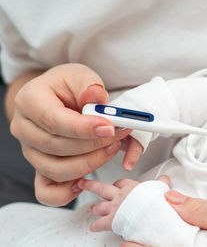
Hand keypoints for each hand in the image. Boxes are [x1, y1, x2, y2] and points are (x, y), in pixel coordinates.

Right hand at [9, 64, 132, 205]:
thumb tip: (94, 96)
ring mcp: (31, 151)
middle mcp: (24, 128)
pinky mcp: (40, 168)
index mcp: (29, 101)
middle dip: (94, 144)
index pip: (54, 120)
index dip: (83, 128)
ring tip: (113, 147)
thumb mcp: (80, 76)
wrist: (57, 97)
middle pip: (57, 147)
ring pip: (57, 170)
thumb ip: (89, 85)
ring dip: (91, 163)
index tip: (109, 128)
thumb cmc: (68, 86)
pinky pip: (47, 192)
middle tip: (120, 133)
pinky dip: (67, 193)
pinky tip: (87, 180)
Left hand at [79, 175, 170, 231]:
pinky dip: (95, 226)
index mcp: (132, 188)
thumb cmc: (156, 203)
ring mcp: (115, 208)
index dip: (119, 184)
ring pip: (100, 206)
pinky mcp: (112, 221)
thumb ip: (162, 183)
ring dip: (95, 207)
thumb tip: (164, 178)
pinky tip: (92, 227)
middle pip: (103, 189)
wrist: (151, 214)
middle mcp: (121, 196)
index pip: (122, 182)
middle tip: (84, 183)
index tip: (117, 184)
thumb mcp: (162, 189)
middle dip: (92, 186)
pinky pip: (100, 224)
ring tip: (91, 208)